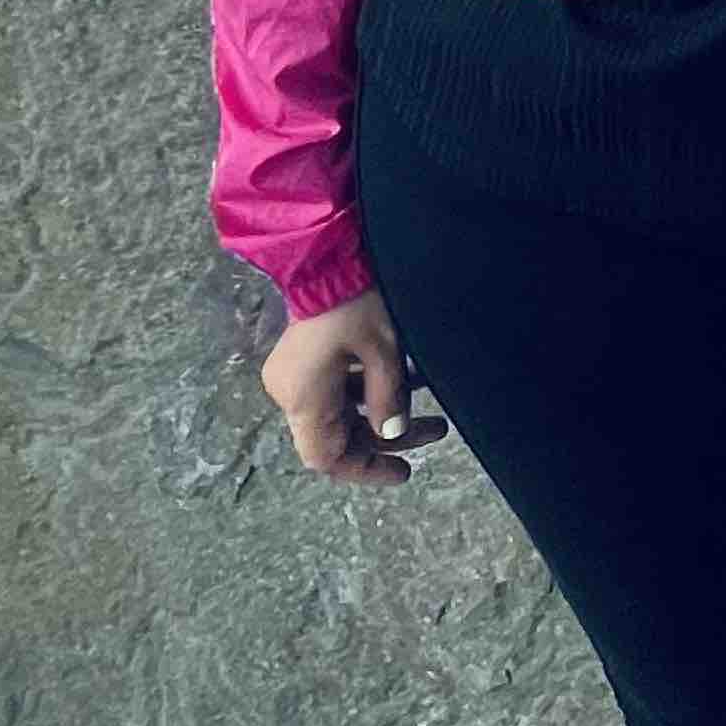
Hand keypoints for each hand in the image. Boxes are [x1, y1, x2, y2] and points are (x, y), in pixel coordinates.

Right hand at [260, 286, 447, 487]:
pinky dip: (369, 390)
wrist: (330, 253)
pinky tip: (410, 380)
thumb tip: (393, 434)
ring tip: (432, 408)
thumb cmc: (358, 300)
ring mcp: (294, 375)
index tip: (403, 471)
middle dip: (388, 436)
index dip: (365, 468)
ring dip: (383, 411)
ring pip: (341, 412)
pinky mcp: (303, 360)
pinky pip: (336, 389)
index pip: (326, 457)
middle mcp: (290, 393)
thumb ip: (388, 398)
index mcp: (303, 398)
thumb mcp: (385, 351)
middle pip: (338, 435)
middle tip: (436, 431)